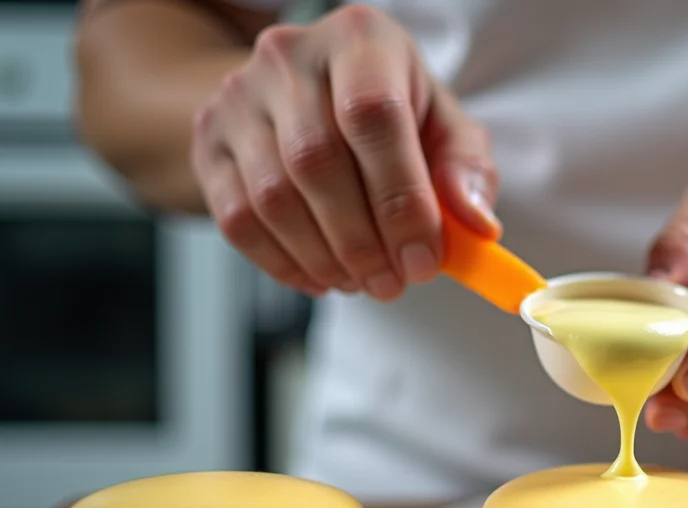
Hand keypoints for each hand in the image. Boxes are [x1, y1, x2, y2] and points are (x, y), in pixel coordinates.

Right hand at [190, 5, 498, 300]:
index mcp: (361, 40)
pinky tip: (322, 277)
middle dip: (363, 242)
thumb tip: (476, 225)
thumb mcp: (442, 125)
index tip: (424, 256)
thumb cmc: (388, 112)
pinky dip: (284, 263)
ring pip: (273, 198)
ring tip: (364, 283)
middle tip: (394, 284)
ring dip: (325, 259)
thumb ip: (467, 170)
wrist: (301, 95)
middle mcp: (290, 57)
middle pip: (318, 163)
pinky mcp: (207, 142)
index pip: (374, 116)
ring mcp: (238, 98)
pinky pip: (237, 219)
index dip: (401, 198)